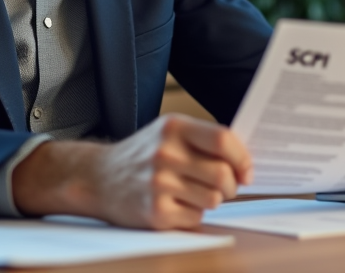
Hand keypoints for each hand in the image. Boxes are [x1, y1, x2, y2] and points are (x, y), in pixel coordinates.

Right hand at [11, 114, 252, 228]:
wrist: (98, 178)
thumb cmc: (143, 155)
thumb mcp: (168, 134)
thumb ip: (203, 140)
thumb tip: (245, 163)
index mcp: (173, 127)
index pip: (223, 139)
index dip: (242, 158)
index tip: (246, 171)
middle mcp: (165, 153)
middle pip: (223, 174)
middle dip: (232, 185)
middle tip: (226, 187)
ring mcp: (159, 183)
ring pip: (214, 199)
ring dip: (212, 200)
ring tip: (195, 193)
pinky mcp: (155, 211)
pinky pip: (196, 217)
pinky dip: (193, 213)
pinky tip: (177, 204)